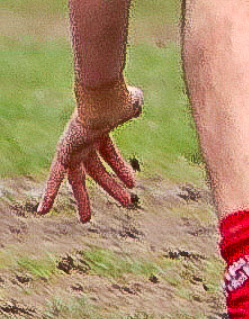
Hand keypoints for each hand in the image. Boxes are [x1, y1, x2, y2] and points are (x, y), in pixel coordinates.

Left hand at [39, 82, 144, 220]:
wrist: (103, 98)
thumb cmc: (119, 98)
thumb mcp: (132, 101)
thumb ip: (132, 106)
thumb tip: (134, 107)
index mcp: (99, 131)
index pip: (109, 155)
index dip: (121, 170)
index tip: (132, 184)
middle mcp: (84, 142)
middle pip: (95, 170)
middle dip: (108, 187)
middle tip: (115, 202)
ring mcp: (74, 148)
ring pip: (78, 178)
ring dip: (83, 199)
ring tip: (86, 220)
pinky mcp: (65, 153)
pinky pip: (56, 177)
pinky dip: (49, 193)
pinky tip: (42, 210)